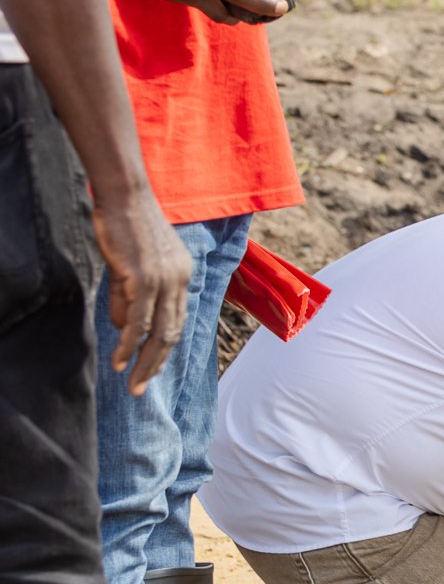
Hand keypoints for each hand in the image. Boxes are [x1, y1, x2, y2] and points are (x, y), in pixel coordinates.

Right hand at [91, 188, 191, 395]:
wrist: (124, 196)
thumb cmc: (125, 224)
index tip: (149, 367)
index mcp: (183, 276)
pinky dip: (129, 344)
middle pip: (172, 334)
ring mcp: (165, 281)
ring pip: (158, 333)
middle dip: (155, 364)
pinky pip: (139, 321)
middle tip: (139, 387)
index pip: (177, 321)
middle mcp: (180, 281)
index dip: (163, 348)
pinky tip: (120, 360)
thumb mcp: (131, 264)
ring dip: (143, 362)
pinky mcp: (145, 279)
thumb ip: (128, 295)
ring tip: (130, 383)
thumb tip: (124, 327)